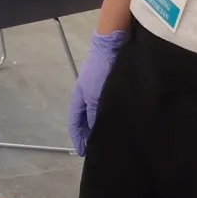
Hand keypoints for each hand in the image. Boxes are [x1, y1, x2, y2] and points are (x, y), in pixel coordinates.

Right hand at [67, 30, 126, 154]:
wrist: (113, 44)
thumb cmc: (101, 70)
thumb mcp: (96, 96)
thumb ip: (95, 114)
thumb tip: (96, 130)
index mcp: (79, 97)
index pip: (75, 122)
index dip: (78, 138)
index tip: (84, 153)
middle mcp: (88, 94)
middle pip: (87, 118)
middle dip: (91, 133)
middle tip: (99, 149)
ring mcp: (100, 88)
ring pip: (100, 112)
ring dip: (103, 124)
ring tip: (112, 138)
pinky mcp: (113, 84)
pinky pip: (110, 104)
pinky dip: (112, 114)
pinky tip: (121, 120)